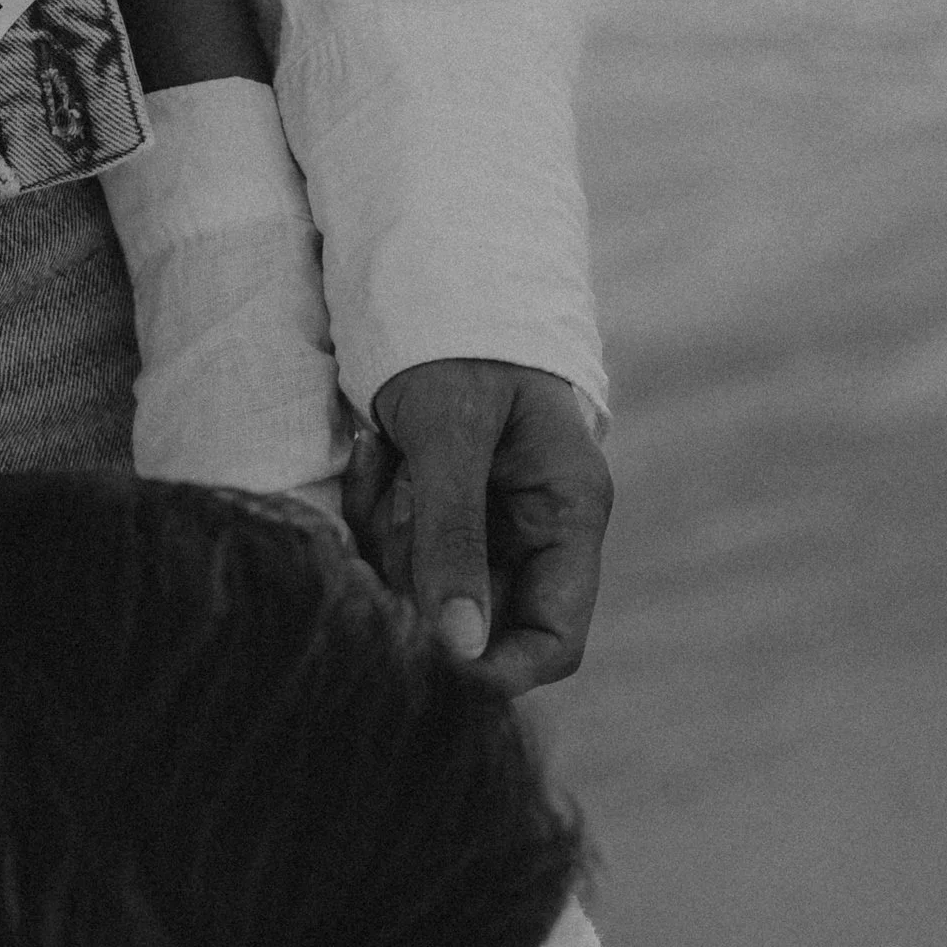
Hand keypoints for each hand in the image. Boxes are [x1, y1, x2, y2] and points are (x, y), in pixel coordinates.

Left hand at [348, 359, 611, 693]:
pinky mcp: (444, 507)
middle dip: (420, 587)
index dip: (496, 672)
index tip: (424, 663)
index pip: (554, 641)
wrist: (435, 274)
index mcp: (569, 511)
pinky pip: (402, 548)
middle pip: (477, 619)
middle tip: (389, 513)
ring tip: (383, 456)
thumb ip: (453, 538)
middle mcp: (537, 528)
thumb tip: (459, 649)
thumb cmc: (457, 342)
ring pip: (428, 586)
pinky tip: (377, 452)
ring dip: (391, 540)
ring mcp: (490, 520)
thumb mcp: (450, 434)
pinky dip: (377, 514)